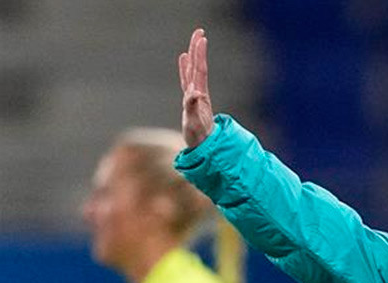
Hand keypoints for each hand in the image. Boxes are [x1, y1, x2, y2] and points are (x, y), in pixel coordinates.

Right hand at [178, 28, 214, 147]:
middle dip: (198, 49)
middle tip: (199, 31)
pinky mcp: (190, 99)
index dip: (200, 55)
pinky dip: (185, 67)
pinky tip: (183, 58)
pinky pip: (186, 78)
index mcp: (199, 95)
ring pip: (192, 71)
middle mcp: (198, 92)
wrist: (204, 145)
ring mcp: (194, 95)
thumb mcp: (194, 122)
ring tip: (193, 41)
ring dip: (193, 55)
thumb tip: (195, 92)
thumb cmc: (199, 136)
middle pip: (198, 66)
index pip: (200, 70)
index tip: (202, 40)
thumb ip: (193, 107)